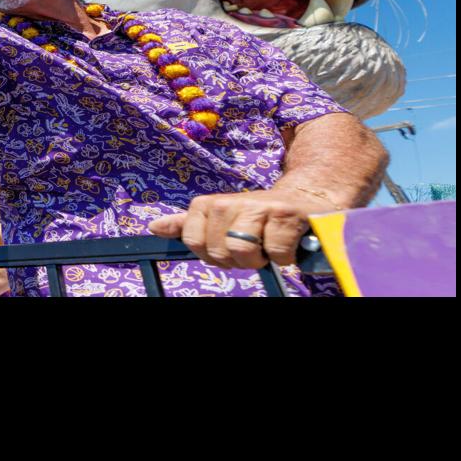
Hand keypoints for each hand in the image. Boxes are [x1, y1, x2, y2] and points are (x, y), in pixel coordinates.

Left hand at [148, 189, 333, 269]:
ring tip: (269, 245)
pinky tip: (289, 242)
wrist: (306, 201)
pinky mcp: (285, 215)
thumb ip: (188, 225)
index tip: (229, 245)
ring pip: (243, 251)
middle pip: (219, 251)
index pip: (194, 242)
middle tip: (254, 246)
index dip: (213, 253)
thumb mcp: (221, 218)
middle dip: (239, 259)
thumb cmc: (260, 216)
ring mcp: (259, 207)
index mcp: (211, 204)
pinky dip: (285, 256)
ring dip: (261, 258)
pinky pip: (275, 253)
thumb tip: (155, 228)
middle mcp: (231, 202)